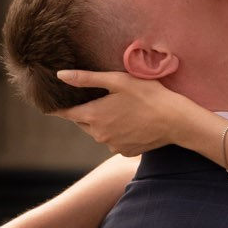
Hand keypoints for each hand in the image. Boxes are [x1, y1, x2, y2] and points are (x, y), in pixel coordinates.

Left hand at [54, 72, 200, 153]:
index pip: (66, 113)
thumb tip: (59, 75)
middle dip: (85, 111)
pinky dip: (116, 132)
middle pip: (82, 122)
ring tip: (118, 108)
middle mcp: (99, 134)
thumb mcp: (117, 80)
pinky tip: (130, 121)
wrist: (175, 120)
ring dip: (102, 122)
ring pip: (98, 132)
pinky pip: (113, 140)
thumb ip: (87, 78)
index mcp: (93, 115)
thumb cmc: (147, 95)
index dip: (58, 107)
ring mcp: (112, 145)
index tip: (52, 103)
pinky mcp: (124, 151)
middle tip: (97, 98)